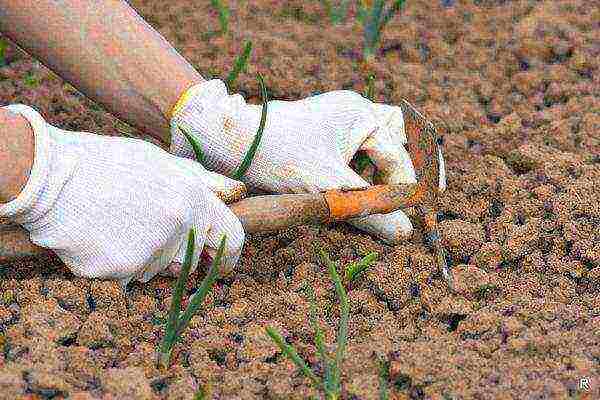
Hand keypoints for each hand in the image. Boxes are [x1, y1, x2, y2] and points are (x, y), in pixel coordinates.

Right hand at [0, 104, 244, 286]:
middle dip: (178, 253)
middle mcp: (177, 229)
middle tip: (147, 230)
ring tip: (117, 225)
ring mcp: (148, 253)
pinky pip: (128, 278)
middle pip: (191, 261)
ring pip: (158, 270)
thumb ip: (205, 183)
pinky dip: (117, 265)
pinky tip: (99, 238)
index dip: (228, 254)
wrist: (51, 175)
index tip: (220, 263)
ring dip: (144, 257)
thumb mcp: (163, 163)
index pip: (232, 239)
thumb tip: (238, 193)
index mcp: (193, 200)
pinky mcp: (118, 271)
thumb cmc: (110, 164)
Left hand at [169, 80, 445, 242]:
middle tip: (432, 195)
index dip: (411, 188)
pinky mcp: (325, 136)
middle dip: (416, 166)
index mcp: (361, 115)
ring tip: (405, 195)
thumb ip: (369, 210)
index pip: (399, 155)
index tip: (419, 215)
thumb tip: (406, 234)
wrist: (231, 142)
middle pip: (402, 136)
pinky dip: (370, 170)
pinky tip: (369, 191)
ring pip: (382, 142)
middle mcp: (354, 113)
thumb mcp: (328, 187)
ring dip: (394, 167)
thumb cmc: (278, 157)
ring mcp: (339, 122)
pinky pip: (360, 150)